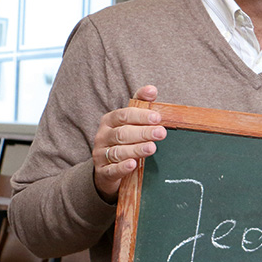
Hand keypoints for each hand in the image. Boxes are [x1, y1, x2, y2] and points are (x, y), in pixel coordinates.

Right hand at [93, 85, 165, 201]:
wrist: (106, 168)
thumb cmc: (123, 140)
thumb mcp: (129, 121)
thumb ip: (140, 104)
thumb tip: (152, 89)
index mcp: (109, 121)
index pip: (124, 115)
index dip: (140, 116)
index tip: (157, 118)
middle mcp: (102, 136)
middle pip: (122, 133)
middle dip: (143, 133)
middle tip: (161, 133)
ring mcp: (101, 154)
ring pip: (118, 151)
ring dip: (136, 149)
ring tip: (152, 148)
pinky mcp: (103, 172)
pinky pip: (112, 169)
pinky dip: (122, 167)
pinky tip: (133, 164)